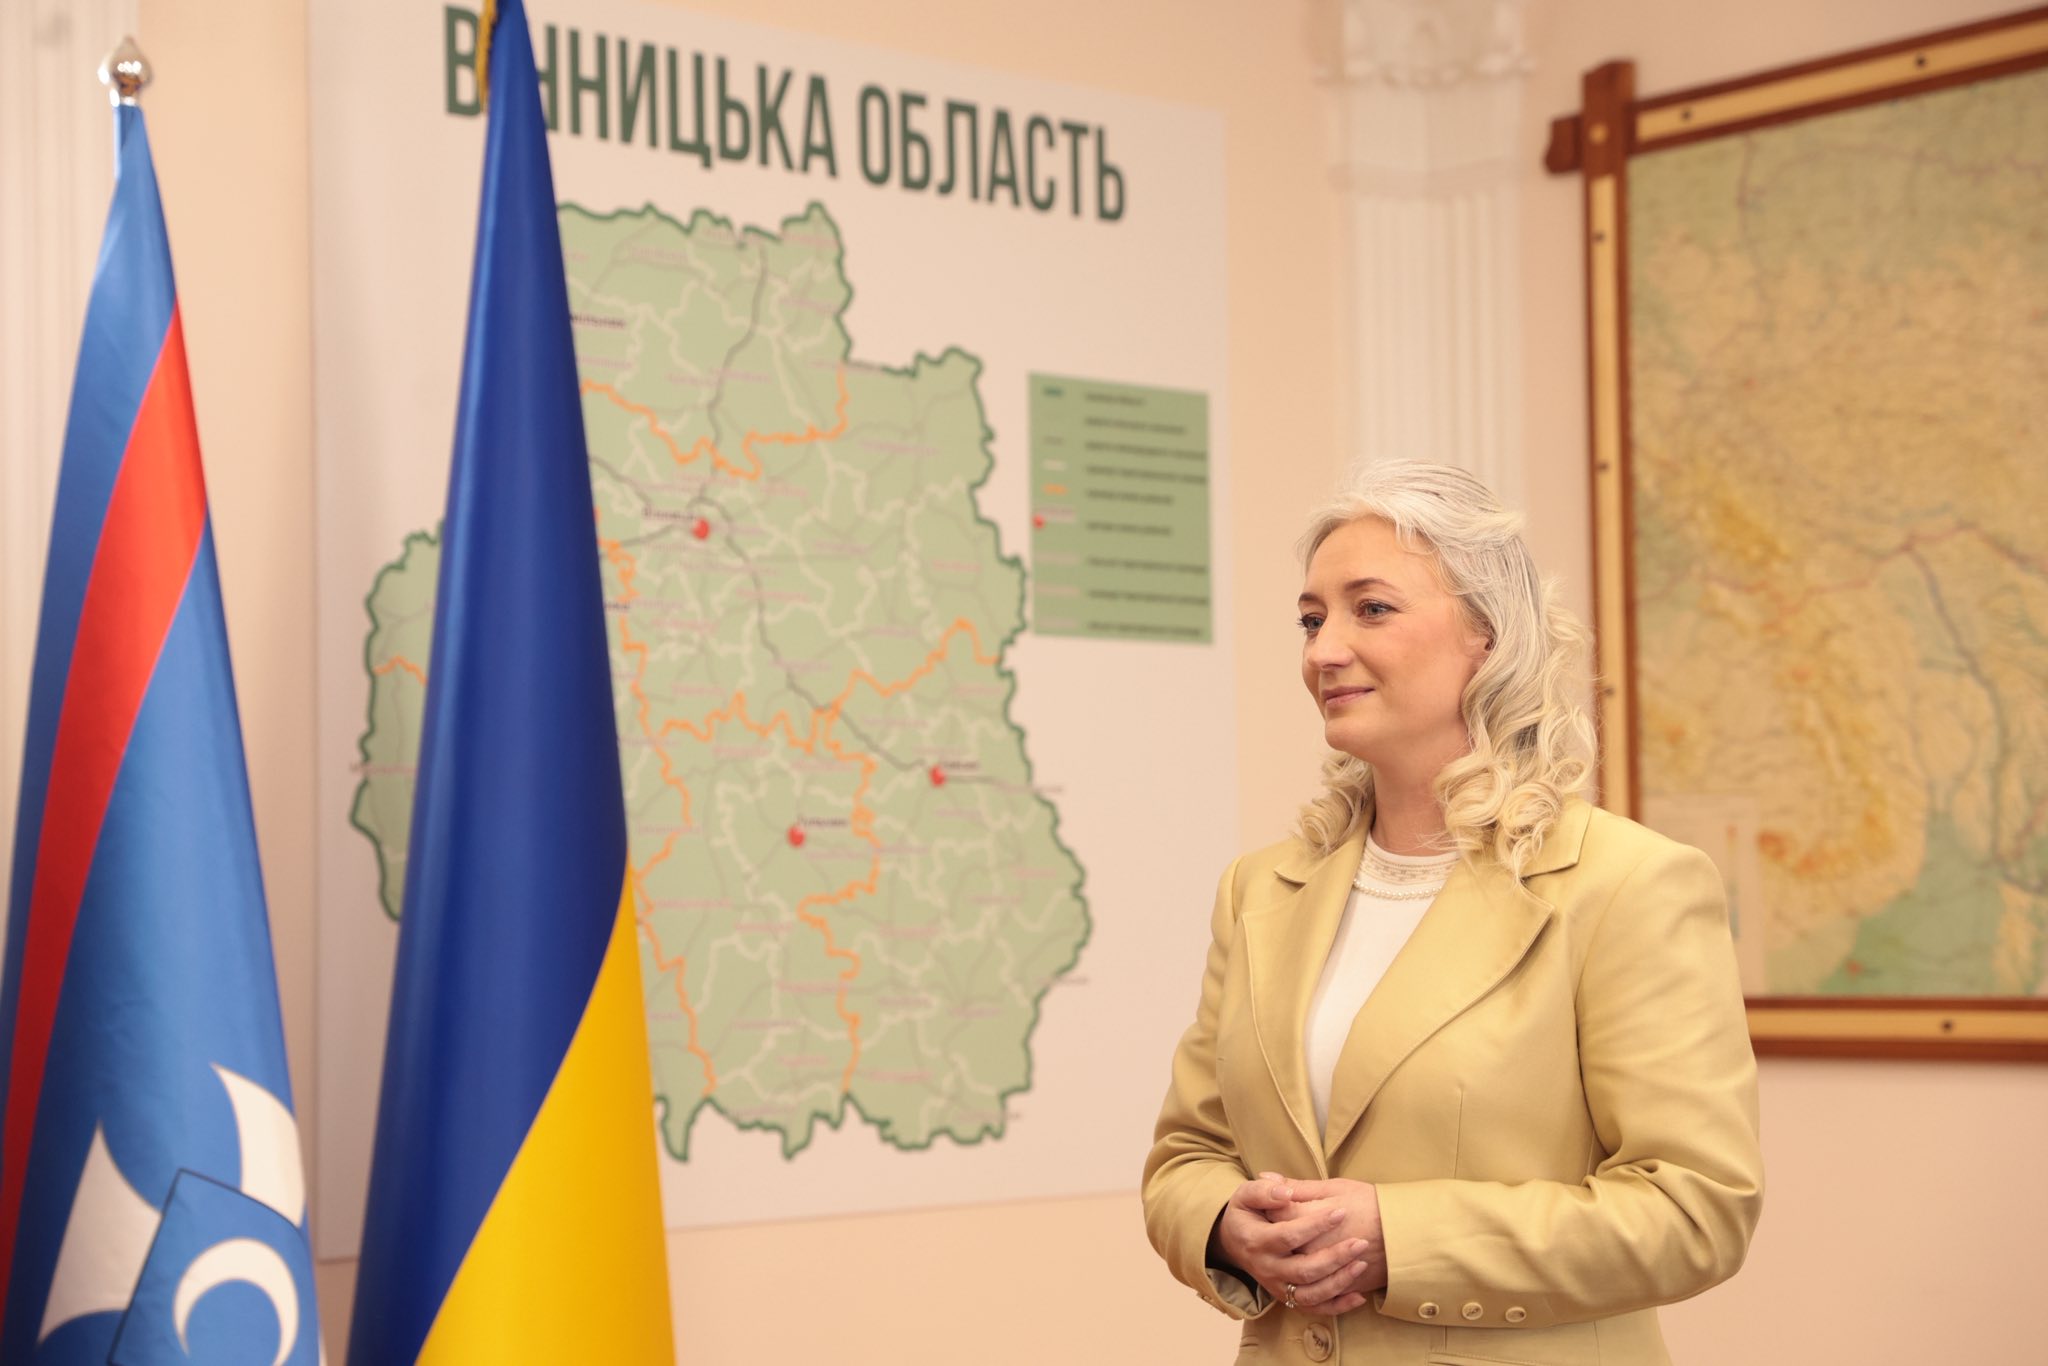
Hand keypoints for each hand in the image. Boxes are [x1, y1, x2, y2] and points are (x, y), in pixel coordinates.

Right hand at [1212, 1175, 1375, 1314]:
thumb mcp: (1246, 1194)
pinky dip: (1337, 1306)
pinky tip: (1358, 1296)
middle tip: (1361, 1242)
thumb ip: (1265, 1190)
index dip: (1315, 1225)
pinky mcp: (1288, 1298)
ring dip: (1339, 1282)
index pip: (1288, 1236)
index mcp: (1256, 1241)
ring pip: (1310, 1294)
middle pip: (1303, 1270)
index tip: (1341, 1212)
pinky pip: (1314, 1308)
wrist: (1234, 1241)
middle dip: (1335, 1257)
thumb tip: (1286, 1191)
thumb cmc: (1247, 1212)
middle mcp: (1266, 1268)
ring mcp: (1277, 1286)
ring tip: (1362, 1263)